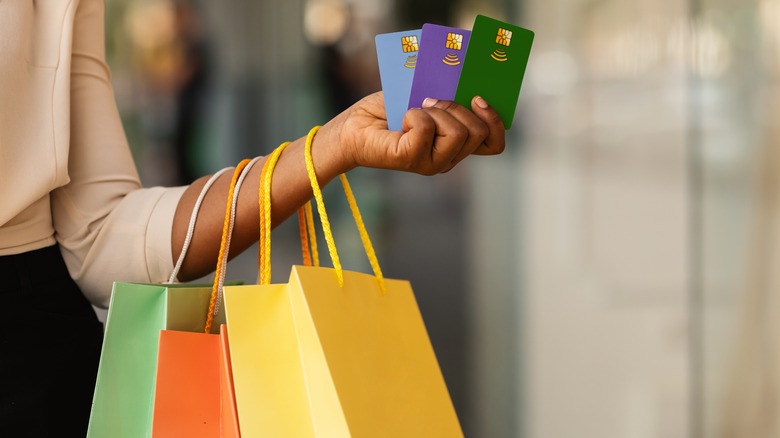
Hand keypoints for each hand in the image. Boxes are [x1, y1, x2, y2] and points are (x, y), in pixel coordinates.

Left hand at [319, 91, 505, 175]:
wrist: (356, 125)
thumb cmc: (390, 110)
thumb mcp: (428, 97)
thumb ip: (451, 95)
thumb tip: (468, 78)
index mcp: (456, 146)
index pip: (494, 144)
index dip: (495, 121)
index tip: (480, 98)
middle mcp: (447, 159)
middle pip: (477, 132)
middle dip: (457, 107)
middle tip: (431, 100)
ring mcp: (431, 163)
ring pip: (458, 132)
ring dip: (437, 111)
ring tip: (416, 110)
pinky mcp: (411, 159)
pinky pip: (427, 128)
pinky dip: (414, 114)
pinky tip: (402, 119)